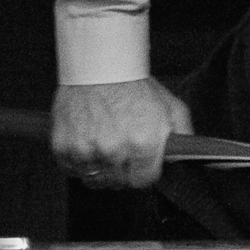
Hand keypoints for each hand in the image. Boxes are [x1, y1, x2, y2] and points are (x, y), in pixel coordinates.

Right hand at [50, 78, 191, 188]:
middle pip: (118, 182)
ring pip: (94, 180)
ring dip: (100, 169)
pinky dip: (78, 163)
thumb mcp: (172, 108)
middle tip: (122, 153)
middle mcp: (114, 150)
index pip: (143, 181)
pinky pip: (71, 170)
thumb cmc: (135, 86)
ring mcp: (86, 149)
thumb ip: (182, 137)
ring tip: (104, 147)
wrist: (99, 67)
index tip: (140, 166)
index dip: (143, 173)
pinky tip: (87, 145)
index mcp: (143, 144)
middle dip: (123, 171)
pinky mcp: (62, 146)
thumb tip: (186, 159)